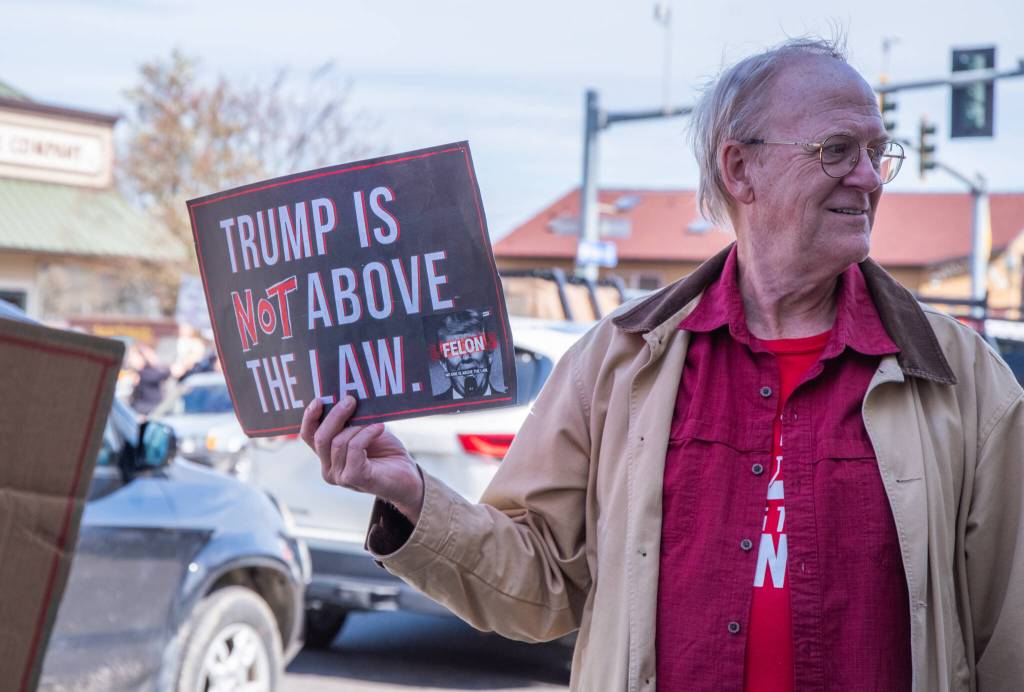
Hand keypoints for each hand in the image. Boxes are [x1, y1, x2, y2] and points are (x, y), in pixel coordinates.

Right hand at [300, 396, 423, 522]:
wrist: (408, 478)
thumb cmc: (386, 453)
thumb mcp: (364, 432)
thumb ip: (350, 422)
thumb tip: (344, 397)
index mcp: (327, 456)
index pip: (308, 435)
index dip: (309, 417)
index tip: (319, 400)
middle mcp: (329, 469)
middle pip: (320, 437)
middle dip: (334, 415)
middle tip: (350, 400)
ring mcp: (340, 476)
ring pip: (338, 442)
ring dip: (357, 426)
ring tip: (373, 420)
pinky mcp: (355, 478)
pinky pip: (354, 449)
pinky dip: (366, 434)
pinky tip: (379, 428)